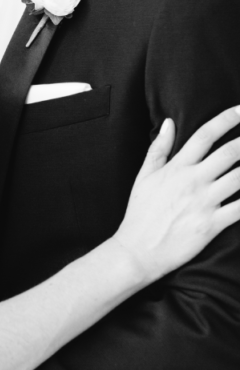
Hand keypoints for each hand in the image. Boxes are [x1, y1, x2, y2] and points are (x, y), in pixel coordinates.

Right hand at [115, 106, 239, 281]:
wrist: (138, 250)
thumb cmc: (140, 212)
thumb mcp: (144, 176)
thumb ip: (158, 148)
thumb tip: (168, 122)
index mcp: (177, 167)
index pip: (205, 135)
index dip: (226, 119)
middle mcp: (193, 181)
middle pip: (230, 152)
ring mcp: (205, 203)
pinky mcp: (213, 225)